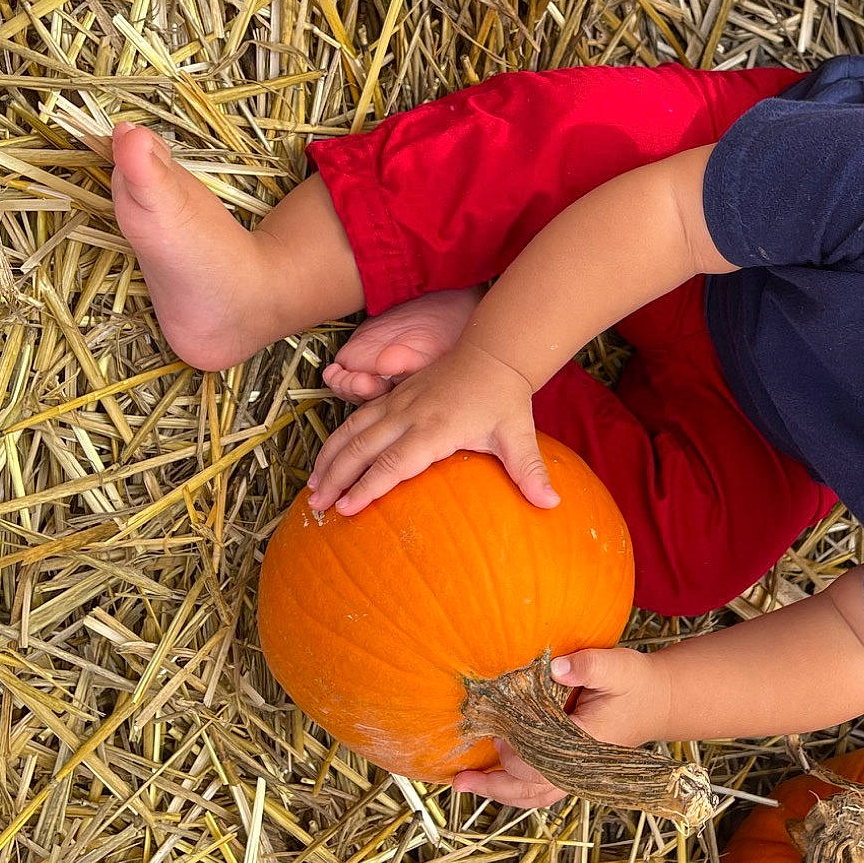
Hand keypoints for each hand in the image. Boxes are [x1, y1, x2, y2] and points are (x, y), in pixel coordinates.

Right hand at [307, 341, 555, 514]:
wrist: (493, 353)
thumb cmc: (505, 399)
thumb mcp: (518, 435)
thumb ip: (530, 470)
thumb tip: (552, 504)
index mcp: (436, 428)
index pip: (395, 463)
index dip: (369, 486)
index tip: (347, 509)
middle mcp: (410, 414)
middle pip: (363, 448)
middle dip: (337, 479)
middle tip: (316, 508)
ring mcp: (398, 403)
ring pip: (352, 430)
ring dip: (329, 459)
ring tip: (311, 489)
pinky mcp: (394, 396)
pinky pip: (358, 418)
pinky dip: (337, 440)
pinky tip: (326, 459)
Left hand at [452, 648, 673, 809]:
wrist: (660, 701)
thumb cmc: (637, 683)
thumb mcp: (618, 666)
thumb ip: (588, 666)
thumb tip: (554, 666)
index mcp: (588, 746)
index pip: (542, 763)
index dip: (514, 753)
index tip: (496, 732)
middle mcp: (580, 768)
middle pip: (531, 789)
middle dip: (494, 785)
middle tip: (460, 778)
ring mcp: (576, 773)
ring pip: (533, 795)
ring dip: (499, 791)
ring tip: (465, 784)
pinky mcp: (572, 770)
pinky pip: (539, 789)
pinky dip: (513, 787)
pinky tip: (491, 780)